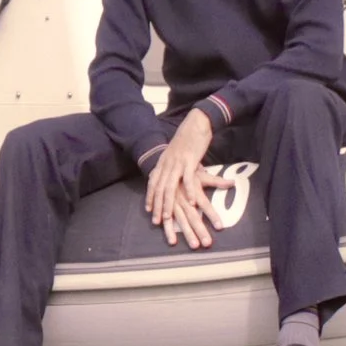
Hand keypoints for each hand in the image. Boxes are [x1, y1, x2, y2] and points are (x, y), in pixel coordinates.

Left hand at [142, 111, 228, 248]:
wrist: (195, 123)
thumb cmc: (187, 140)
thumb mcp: (176, 155)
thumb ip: (173, 167)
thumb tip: (173, 178)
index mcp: (163, 163)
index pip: (153, 184)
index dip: (150, 198)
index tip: (149, 211)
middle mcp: (167, 164)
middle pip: (159, 189)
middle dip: (157, 206)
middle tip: (157, 221)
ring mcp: (177, 163)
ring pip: (170, 187)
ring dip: (169, 204)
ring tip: (169, 218)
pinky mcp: (189, 160)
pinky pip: (188, 179)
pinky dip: (189, 192)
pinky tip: (191, 203)